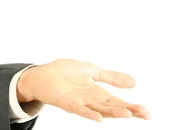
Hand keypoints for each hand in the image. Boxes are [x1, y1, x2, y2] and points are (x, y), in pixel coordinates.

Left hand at [17, 58, 150, 121]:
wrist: (42, 74)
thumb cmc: (65, 72)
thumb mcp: (92, 71)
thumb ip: (111, 77)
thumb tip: (134, 83)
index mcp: (98, 93)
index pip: (119, 102)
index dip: (133, 107)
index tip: (147, 113)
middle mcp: (91, 101)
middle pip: (113, 108)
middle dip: (128, 111)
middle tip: (144, 114)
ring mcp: (80, 102)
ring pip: (100, 110)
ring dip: (112, 113)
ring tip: (127, 115)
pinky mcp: (67, 102)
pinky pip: (79, 110)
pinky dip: (88, 114)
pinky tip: (98, 118)